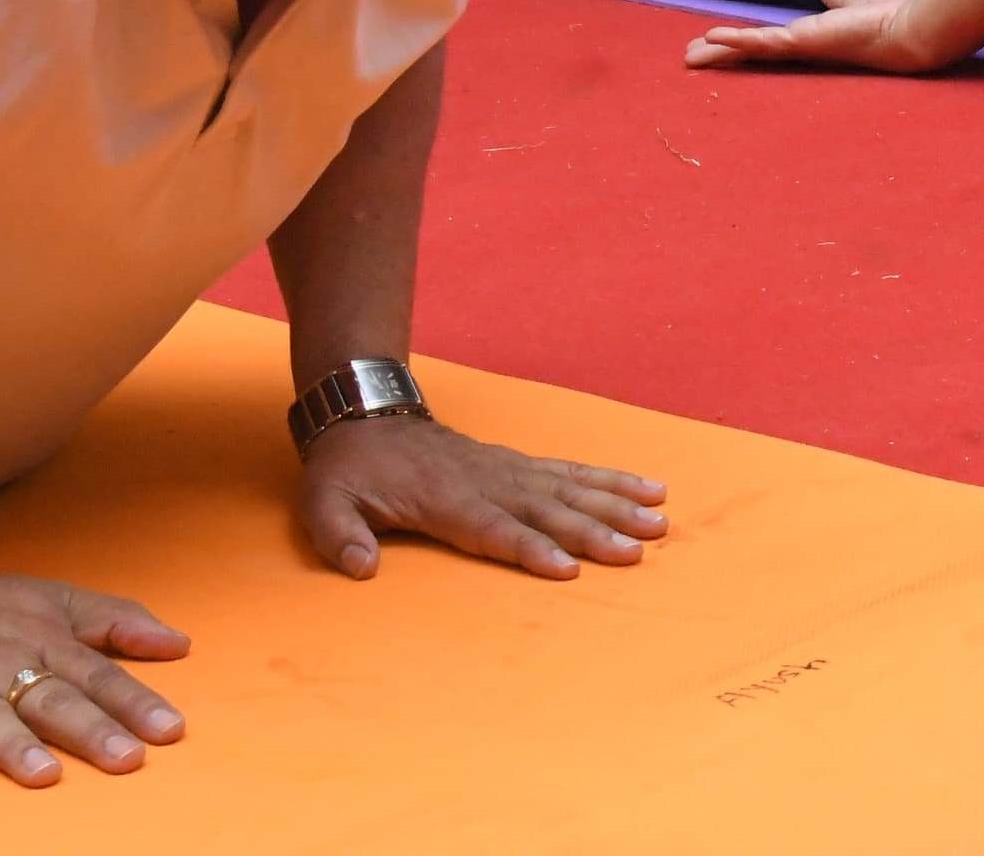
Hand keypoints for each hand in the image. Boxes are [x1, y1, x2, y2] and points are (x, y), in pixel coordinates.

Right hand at [0, 569, 187, 788]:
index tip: (169, 730)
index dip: (133, 701)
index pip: (96, 672)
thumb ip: (115, 621)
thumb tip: (180, 644)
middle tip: (126, 759)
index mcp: (41, 636)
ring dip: (16, 745)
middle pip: (49, 698)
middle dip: (89, 729)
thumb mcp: (52, 598)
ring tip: (46, 774)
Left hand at [297, 413, 667, 580]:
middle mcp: (487, 481)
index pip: (495, 527)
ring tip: (659, 522)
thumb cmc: (348, 469)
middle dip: (594, 530)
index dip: (531, 546)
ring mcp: (508, 469)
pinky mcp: (518, 464)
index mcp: (444, 499)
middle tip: (637, 548)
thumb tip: (359, 568)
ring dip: (616, 505)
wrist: (364, 415)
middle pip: (548, 509)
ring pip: (570, 488)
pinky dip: (610, 480)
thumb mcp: (324, 502)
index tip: (569, 566)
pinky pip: (571, 472)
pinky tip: (647, 489)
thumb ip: (339, 535)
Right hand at [683, 0, 959, 73]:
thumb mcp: (857, 0)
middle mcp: (803, 47)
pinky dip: (736, 40)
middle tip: (691, 59)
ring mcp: (801, 48)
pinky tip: (711, 39)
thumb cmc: (890, 18)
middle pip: (753, 52)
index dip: (745, 43)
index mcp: (814, 38)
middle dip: (723, 55)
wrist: (909, 31)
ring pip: (751, 51)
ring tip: (690, 57)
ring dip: (720, 53)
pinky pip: (762, 42)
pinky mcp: (802, 42)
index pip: (771, 42)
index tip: (719, 44)